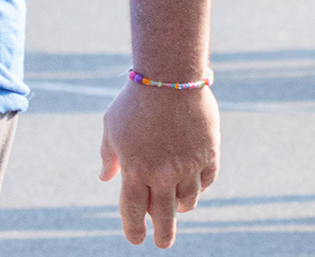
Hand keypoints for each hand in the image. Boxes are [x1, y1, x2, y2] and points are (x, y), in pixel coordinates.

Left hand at [100, 80, 220, 247]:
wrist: (171, 74)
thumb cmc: (136, 99)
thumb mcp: (112, 127)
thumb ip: (109, 156)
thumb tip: (106, 177)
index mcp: (135, 170)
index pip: (133, 212)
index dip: (134, 230)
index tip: (137, 239)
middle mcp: (163, 173)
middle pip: (164, 217)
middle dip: (163, 235)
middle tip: (163, 243)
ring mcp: (188, 164)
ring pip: (188, 201)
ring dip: (181, 207)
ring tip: (178, 207)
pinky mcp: (209, 152)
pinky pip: (207, 180)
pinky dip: (201, 186)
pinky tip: (195, 184)